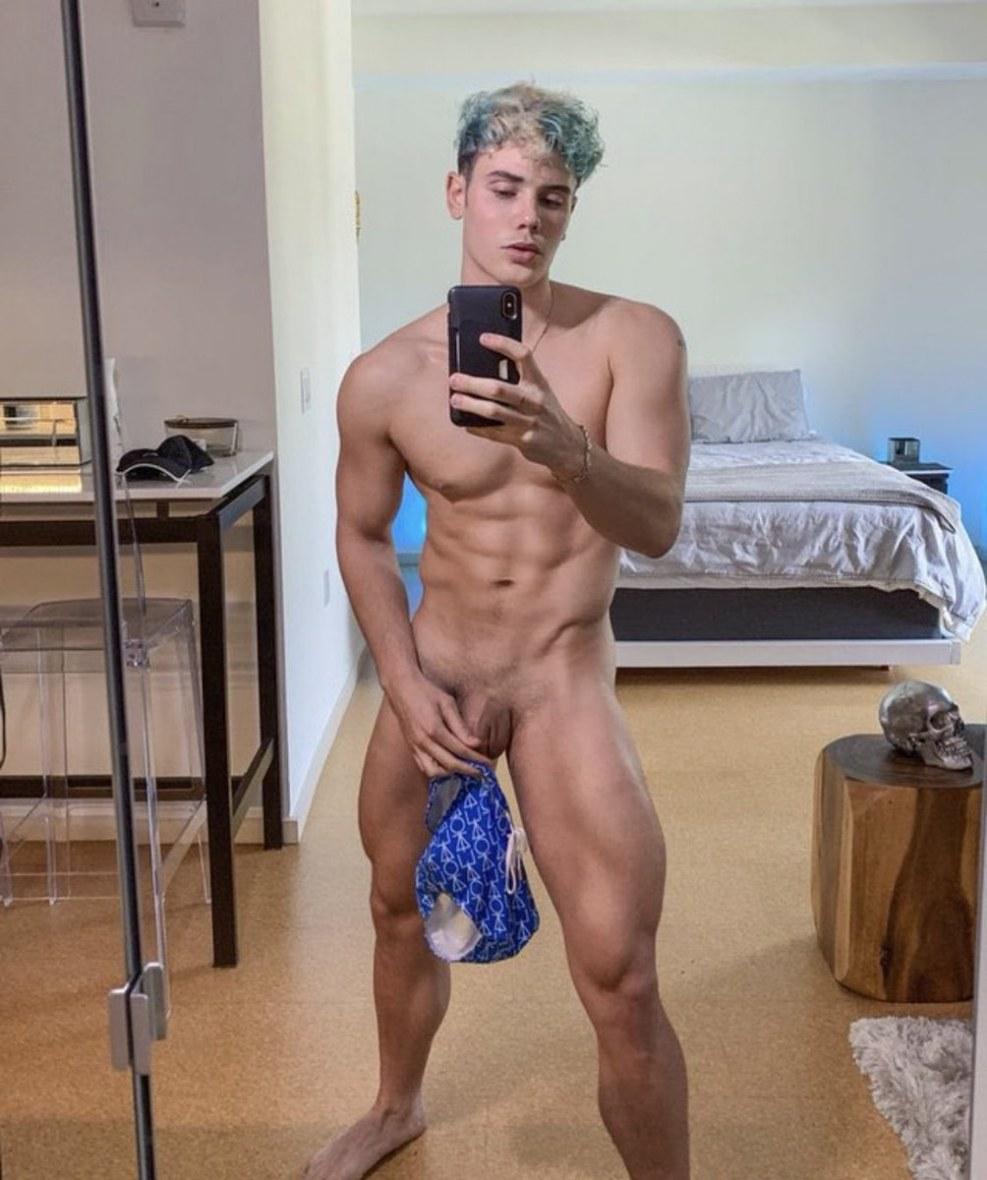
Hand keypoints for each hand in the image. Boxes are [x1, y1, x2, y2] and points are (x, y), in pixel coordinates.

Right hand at [387, 670, 493, 778]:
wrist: (401, 688)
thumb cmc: (426, 692)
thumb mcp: (447, 704)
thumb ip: (460, 727)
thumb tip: (476, 744)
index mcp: (434, 730)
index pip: (460, 751)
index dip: (476, 759)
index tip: (487, 764)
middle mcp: (423, 742)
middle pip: (449, 764)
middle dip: (468, 770)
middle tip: (481, 772)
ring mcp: (415, 747)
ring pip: (434, 772)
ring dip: (450, 774)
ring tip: (464, 770)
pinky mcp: (411, 747)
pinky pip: (424, 767)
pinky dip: (437, 771)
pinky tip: (448, 768)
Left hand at [449, 332, 584, 476]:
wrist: (567, 445)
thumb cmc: (547, 414)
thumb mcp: (540, 392)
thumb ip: (519, 381)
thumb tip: (484, 370)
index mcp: (539, 382)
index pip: (523, 356)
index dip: (503, 344)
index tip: (483, 338)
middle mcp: (535, 400)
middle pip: (499, 388)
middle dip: (473, 383)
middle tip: (455, 379)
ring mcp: (529, 421)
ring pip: (494, 412)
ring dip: (471, 405)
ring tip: (455, 400)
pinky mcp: (523, 440)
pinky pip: (495, 433)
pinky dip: (478, 428)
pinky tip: (466, 423)